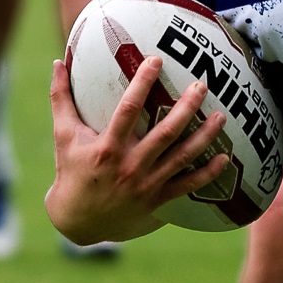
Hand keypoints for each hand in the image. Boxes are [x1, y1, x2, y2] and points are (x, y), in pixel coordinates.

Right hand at [44, 55, 228, 243]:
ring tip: (221, 116)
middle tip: (202, 85)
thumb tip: (58, 62)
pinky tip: (224, 157)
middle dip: (186, 107)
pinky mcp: (157, 200)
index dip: (143, 82)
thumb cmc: (70, 173)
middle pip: (165, 132)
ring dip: (204, 136)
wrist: (78, 222)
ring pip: (182, 157)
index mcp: (107, 147)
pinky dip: (208, 173)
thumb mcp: (63, 136)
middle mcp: (130, 165)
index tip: (157, 60)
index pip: (128, 109)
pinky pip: (188, 186)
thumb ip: (61, 98)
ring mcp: (146, 184)